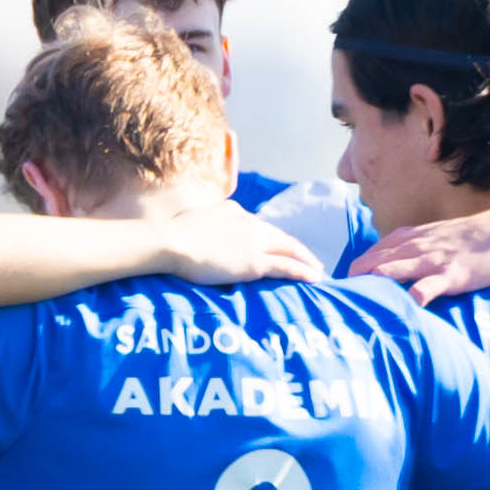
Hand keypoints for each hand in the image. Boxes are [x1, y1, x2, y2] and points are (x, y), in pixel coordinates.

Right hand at [147, 207, 325, 288]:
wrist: (172, 242)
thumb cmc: (173, 235)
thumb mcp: (192, 220)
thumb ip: (205, 224)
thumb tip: (201, 229)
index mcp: (234, 212)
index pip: (259, 227)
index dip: (272, 239)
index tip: (278, 247)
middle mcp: (250, 223)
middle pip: (280, 237)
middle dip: (297, 249)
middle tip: (310, 259)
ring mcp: (254, 242)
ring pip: (289, 250)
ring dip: (306, 260)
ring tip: (317, 270)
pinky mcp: (255, 262)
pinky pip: (287, 267)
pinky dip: (303, 271)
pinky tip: (314, 277)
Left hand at [350, 205, 489, 302]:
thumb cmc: (472, 238)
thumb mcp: (435, 237)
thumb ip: (412, 249)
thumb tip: (389, 266)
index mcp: (409, 238)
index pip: (369, 254)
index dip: (350, 273)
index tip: (336, 293)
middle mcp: (415, 247)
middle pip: (370, 263)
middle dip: (349, 283)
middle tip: (333, 305)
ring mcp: (432, 260)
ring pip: (391, 270)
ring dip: (369, 286)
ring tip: (351, 305)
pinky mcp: (452, 275)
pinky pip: (426, 286)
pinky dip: (411, 297)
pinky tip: (400, 310)